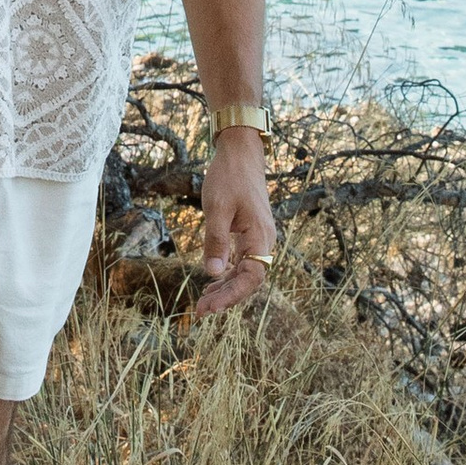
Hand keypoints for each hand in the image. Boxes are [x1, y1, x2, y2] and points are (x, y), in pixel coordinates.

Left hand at [193, 129, 274, 317]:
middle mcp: (264, 240)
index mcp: (260, 235)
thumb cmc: (229, 176)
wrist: (241, 153)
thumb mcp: (217, 207)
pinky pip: (243, 260)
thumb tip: (211, 273)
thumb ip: (216, 240)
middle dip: (226, 297)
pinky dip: (228, 273)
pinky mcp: (251, 233)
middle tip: (200, 311)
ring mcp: (259, 237)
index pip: (252, 277)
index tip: (210, 307)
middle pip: (250, 279)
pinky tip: (213, 280)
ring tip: (203, 301)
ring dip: (226, 287)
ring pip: (246, 272)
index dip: (232, 295)